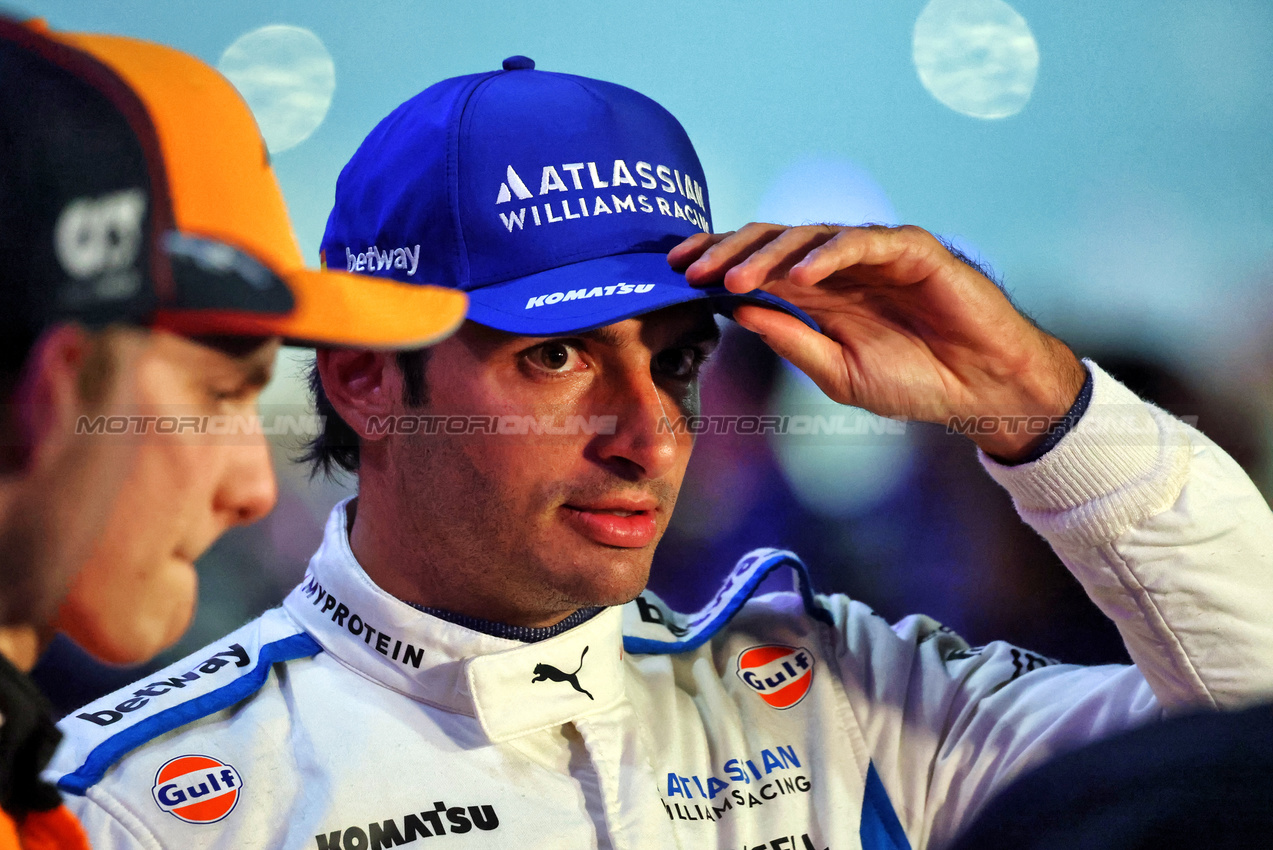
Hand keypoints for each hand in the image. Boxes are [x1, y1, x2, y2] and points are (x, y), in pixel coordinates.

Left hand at [669, 223, 1085, 460]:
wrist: (980, 390)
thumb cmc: (914, 380)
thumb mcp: (837, 372)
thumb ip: (791, 340)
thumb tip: (738, 313)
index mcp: (815, 294)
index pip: (754, 266)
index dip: (715, 263)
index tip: (673, 274)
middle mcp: (837, 267)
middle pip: (770, 241)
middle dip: (725, 252)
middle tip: (690, 271)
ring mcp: (873, 254)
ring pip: (808, 235)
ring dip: (766, 254)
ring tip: (734, 279)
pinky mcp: (911, 250)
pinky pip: (862, 243)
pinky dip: (829, 255)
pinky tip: (799, 276)